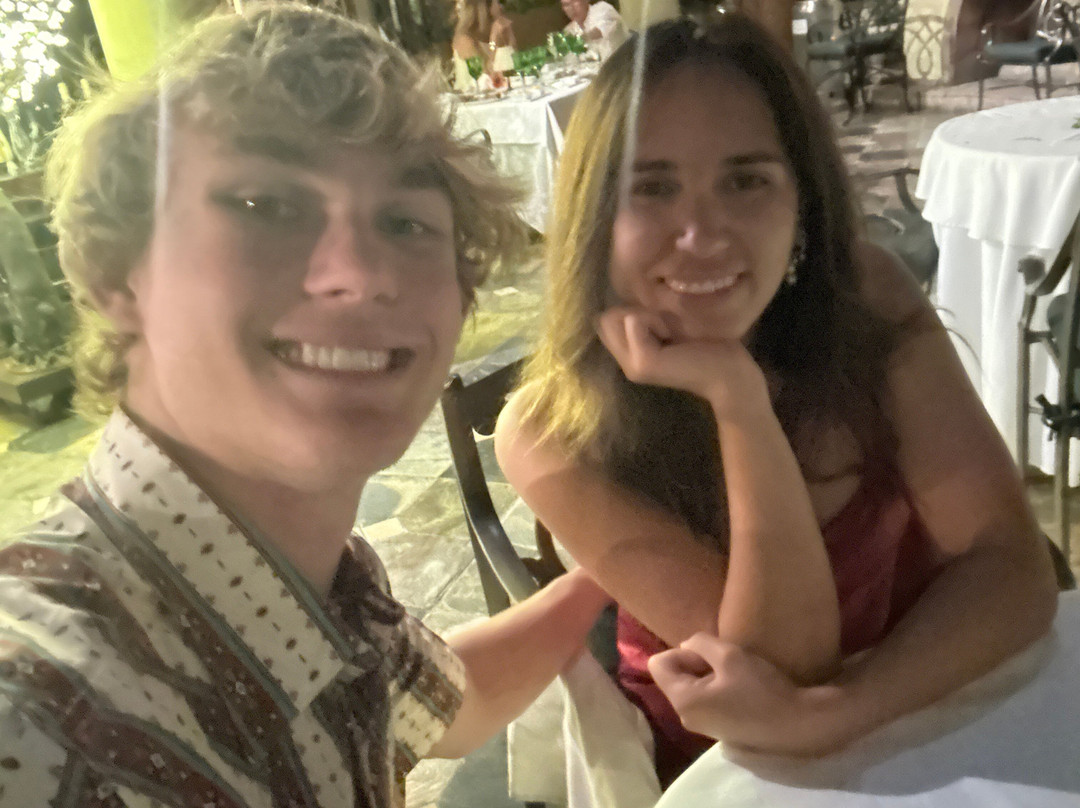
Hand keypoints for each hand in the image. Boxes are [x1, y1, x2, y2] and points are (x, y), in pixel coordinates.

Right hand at [596, 307, 769, 419]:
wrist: (728, 373)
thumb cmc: (705, 346)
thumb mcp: (667, 327)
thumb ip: (641, 320)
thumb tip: (620, 307)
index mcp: (631, 357)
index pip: (606, 319)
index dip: (632, 312)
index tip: (662, 326)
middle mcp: (626, 365)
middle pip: (608, 317)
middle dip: (638, 312)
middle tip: (668, 330)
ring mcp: (633, 365)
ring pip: (620, 317)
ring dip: (648, 316)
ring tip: (672, 334)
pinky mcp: (643, 362)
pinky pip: (634, 320)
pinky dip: (656, 320)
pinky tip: (675, 338)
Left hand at [648, 634, 851, 755]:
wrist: (796, 726)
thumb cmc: (761, 689)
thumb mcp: (729, 655)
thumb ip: (700, 643)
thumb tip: (686, 646)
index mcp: (682, 700)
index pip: (658, 664)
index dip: (681, 652)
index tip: (709, 655)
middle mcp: (685, 716)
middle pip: (673, 676)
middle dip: (694, 662)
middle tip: (725, 662)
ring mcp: (702, 726)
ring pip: (691, 688)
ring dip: (709, 675)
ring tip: (736, 673)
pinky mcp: (720, 729)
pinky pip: (706, 700)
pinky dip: (718, 688)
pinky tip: (742, 687)